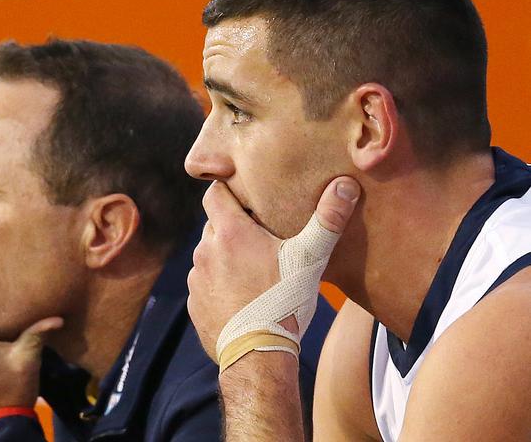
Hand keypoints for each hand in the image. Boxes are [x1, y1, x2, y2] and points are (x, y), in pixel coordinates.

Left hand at [187, 177, 359, 360]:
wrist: (257, 356)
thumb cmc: (284, 301)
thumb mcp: (310, 258)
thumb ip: (328, 220)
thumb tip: (346, 185)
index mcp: (229, 232)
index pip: (214, 193)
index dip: (228, 190)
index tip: (246, 196)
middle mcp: (205, 250)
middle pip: (214, 224)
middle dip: (233, 226)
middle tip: (259, 235)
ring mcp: (196, 278)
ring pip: (209, 254)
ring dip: (225, 256)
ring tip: (252, 269)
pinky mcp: (194, 303)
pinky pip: (204, 283)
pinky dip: (219, 283)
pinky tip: (241, 295)